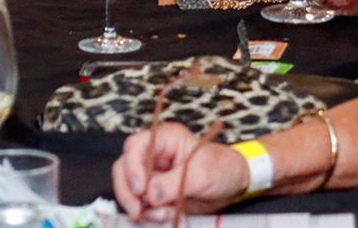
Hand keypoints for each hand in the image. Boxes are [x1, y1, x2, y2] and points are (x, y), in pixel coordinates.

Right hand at [113, 122, 246, 220]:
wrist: (233, 185)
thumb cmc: (222, 168)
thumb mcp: (202, 173)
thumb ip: (175, 182)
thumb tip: (150, 194)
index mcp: (164, 139)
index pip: (135, 146)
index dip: (132, 167)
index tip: (139, 189)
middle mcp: (154, 155)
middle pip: (124, 168)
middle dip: (127, 191)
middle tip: (138, 211)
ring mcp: (153, 175)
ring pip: (129, 189)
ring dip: (139, 206)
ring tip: (160, 215)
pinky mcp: (156, 194)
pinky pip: (142, 204)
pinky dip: (147, 214)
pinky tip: (162, 217)